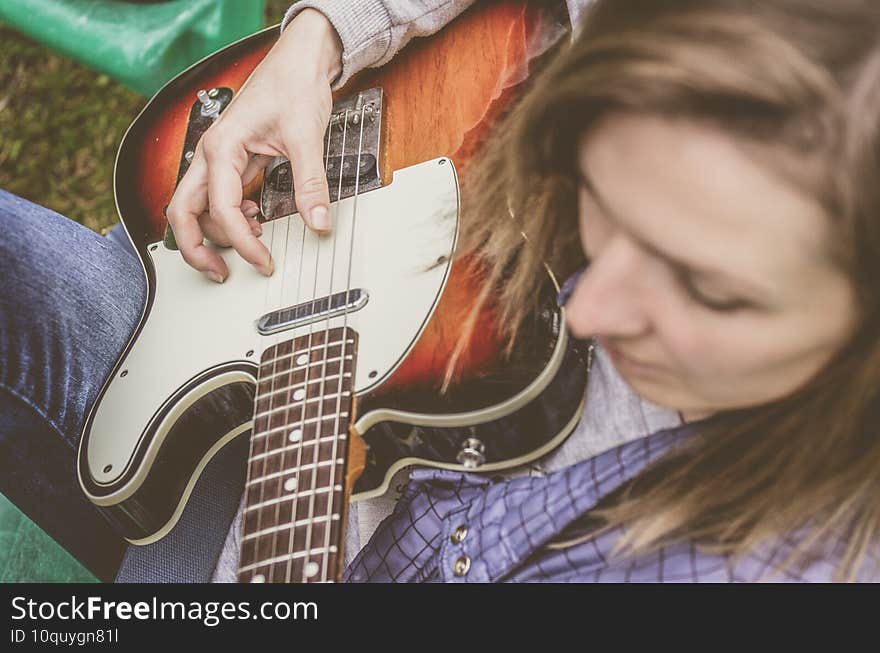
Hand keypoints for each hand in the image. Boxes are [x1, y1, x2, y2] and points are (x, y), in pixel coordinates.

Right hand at [165, 9, 343, 282]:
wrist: (298, 61)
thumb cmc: (294, 86)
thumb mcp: (306, 137)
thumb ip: (310, 184)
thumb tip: (318, 222)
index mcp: (222, 147)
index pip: (220, 209)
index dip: (241, 243)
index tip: (264, 261)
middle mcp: (211, 154)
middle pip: (182, 212)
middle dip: (196, 248)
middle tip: (222, 273)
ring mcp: (218, 159)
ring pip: (195, 208)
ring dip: (214, 234)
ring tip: (250, 246)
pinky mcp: (232, 162)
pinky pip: (216, 199)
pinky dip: (228, 218)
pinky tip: (254, 221)